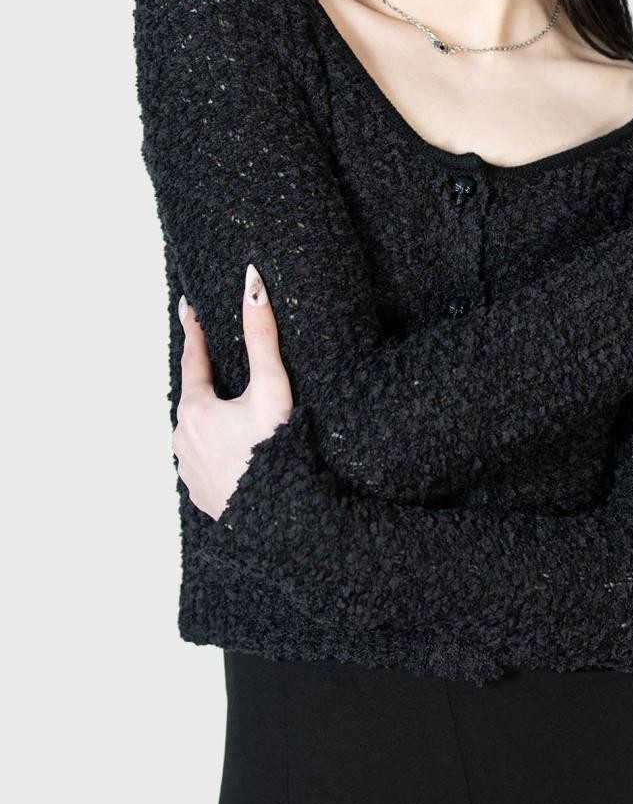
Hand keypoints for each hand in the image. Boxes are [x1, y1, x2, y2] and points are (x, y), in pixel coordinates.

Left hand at [172, 264, 292, 520]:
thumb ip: (262, 336)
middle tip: (213, 360)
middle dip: (205, 379)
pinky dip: (215, 449)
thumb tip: (251, 283)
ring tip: (227, 409)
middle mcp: (183, 439)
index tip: (188, 308)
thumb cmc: (275, 450)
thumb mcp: (272, 388)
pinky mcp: (200, 494)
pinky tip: (232, 450)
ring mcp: (188, 469)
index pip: (193, 360)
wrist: (279, 520)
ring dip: (211, 418)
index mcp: (196, 409)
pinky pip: (204, 461)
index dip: (194, 332)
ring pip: (197, 432)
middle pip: (195, 398)